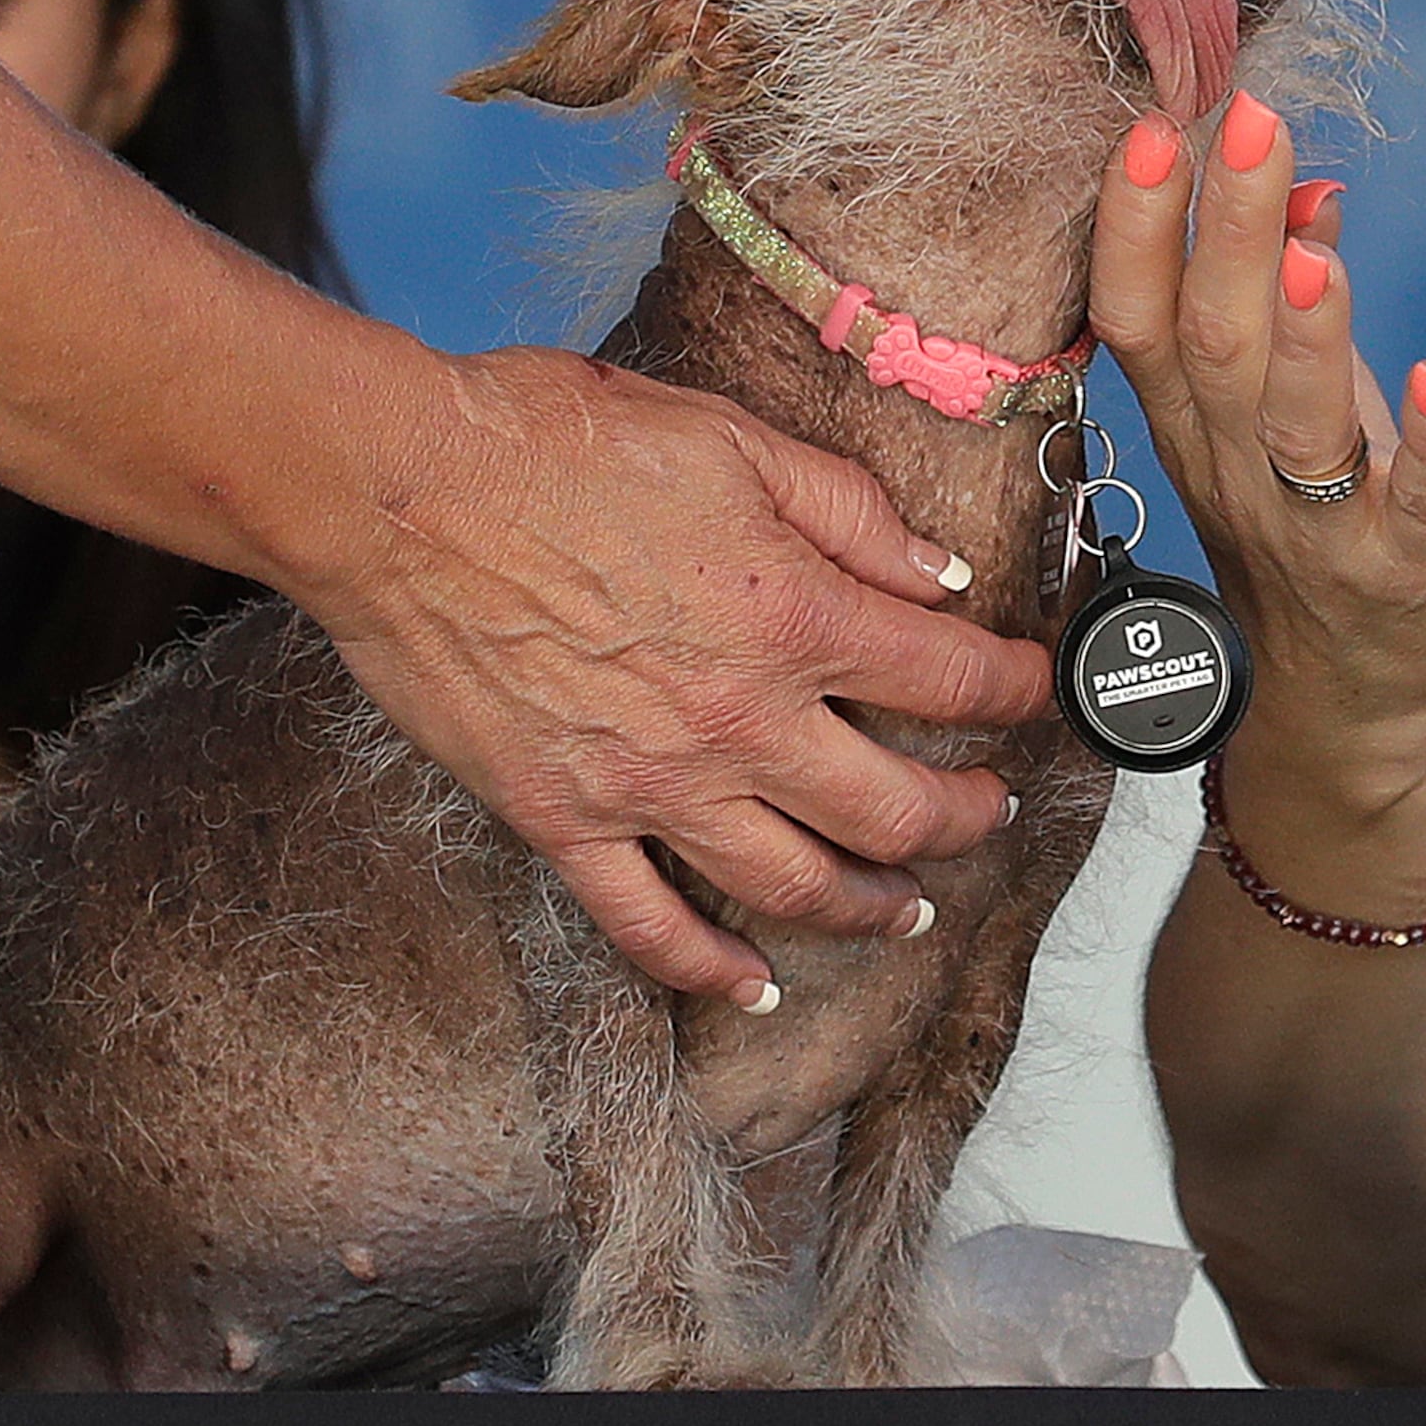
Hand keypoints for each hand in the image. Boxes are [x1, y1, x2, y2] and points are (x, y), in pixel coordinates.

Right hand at [296, 339, 1052, 1003]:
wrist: (394, 490)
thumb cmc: (549, 443)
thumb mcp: (729, 440)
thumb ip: (848, 513)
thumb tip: (938, 572)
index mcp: (790, 614)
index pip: (948, 679)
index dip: (1013, 689)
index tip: (1032, 688)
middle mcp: (737, 720)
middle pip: (894, 808)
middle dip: (966, 814)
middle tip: (990, 807)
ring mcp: (650, 787)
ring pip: (794, 887)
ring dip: (873, 907)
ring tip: (911, 909)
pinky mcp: (564, 821)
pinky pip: (650, 925)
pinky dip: (709, 970)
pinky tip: (753, 985)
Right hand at [1090, 94, 1425, 803]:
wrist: (1367, 714)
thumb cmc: (1319, 537)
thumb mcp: (1283, 411)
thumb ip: (1285, 297)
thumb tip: (1304, 184)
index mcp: (1194, 426)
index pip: (1139, 317)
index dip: (1141, 226)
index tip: (1157, 129)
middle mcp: (1239, 473)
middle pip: (1217, 346)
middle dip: (1227, 230)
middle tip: (1244, 123)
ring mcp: (1322, 529)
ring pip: (1296, 428)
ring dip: (1306, 339)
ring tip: (1316, 253)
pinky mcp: (1412, 569)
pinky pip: (1416, 504)